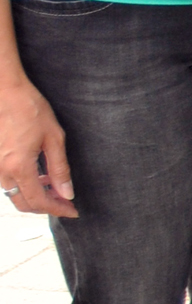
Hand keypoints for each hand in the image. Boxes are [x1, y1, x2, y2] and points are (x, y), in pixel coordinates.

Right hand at [0, 74, 72, 217]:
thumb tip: (66, 193)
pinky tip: (39, 174)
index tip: (72, 212)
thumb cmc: (30, 109)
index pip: (39, 201)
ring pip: (14, 194)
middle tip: (66, 202)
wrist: (4, 92)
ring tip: (55, 186)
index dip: (57, 210)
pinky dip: (24, 185)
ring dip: (35, 195)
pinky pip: (8, 182)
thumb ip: (60, 169)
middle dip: (47, 206)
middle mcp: (2, 171)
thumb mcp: (53, 138)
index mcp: (19, 167)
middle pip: (24, 203)